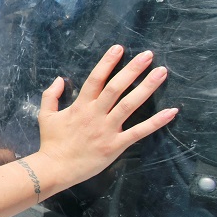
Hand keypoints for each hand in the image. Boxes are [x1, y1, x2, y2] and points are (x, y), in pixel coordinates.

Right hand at [37, 45, 177, 182]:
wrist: (55, 168)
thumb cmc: (51, 142)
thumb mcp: (45, 115)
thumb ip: (51, 95)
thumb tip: (60, 79)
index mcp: (80, 106)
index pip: (96, 79)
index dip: (107, 62)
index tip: (119, 48)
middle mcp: (96, 114)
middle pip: (116, 87)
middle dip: (133, 69)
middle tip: (148, 55)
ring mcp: (107, 129)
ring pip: (129, 104)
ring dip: (147, 87)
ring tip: (161, 73)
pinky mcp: (116, 145)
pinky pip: (139, 131)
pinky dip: (156, 122)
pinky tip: (171, 111)